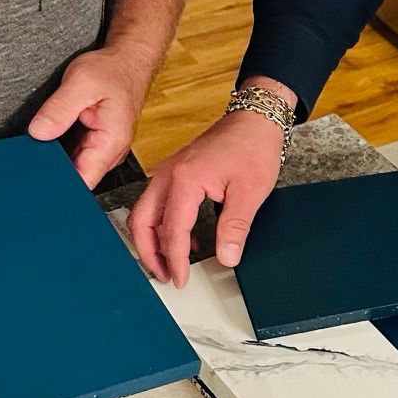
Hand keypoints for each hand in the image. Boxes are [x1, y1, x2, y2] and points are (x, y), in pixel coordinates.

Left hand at [27, 41, 151, 188]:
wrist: (128, 62)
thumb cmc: (112, 71)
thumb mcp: (81, 83)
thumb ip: (58, 109)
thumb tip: (38, 132)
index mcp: (111, 141)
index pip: (84, 180)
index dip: (61, 184)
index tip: (39, 176)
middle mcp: (111, 151)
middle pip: (78, 177)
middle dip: (54, 170)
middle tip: (32, 155)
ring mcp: (105, 148)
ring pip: (75, 166)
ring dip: (57, 159)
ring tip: (44, 142)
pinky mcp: (98, 142)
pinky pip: (77, 155)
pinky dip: (62, 149)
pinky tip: (52, 137)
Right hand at [130, 109, 284, 286]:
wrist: (255, 118)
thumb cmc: (253, 147)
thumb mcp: (250, 193)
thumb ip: (235, 228)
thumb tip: (226, 257)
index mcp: (184, 180)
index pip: (172, 230)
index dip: (174, 260)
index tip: (180, 279)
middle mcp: (168, 174)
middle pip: (142, 221)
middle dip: (149, 253)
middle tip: (164, 276)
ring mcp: (169, 172)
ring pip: (145, 212)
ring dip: (153, 240)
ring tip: (170, 263)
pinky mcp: (175, 172)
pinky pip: (158, 203)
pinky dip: (163, 225)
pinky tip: (185, 239)